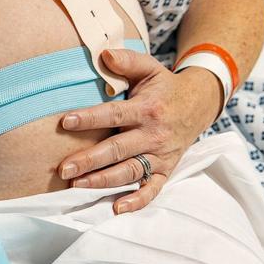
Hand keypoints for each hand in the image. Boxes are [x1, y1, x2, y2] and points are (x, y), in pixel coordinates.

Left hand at [57, 48, 222, 213]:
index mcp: (147, 109)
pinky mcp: (166, 170)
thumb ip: (127, 61)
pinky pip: (153, 190)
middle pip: (118, 150)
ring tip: (77, 186)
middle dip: (89, 160)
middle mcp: (154, 135)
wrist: (199, 104)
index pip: (114, 115)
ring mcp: (161, 155)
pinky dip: (137, 201)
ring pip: (130, 172)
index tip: (65, 122)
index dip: (89, 119)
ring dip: (103, 181)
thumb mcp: (149, 68)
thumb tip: (103, 54)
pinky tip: (116, 209)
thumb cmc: (164, 86)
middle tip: (63, 169)